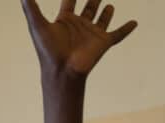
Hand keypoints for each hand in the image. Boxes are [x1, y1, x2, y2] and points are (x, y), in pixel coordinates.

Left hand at [22, 0, 136, 80]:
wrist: (62, 72)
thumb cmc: (48, 51)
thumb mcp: (38, 25)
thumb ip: (30, 8)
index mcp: (65, 20)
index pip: (70, 0)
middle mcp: (80, 25)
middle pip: (88, 6)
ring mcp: (92, 34)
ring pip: (102, 18)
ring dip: (106, 12)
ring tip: (109, 5)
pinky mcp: (103, 43)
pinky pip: (118, 34)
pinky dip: (126, 29)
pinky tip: (134, 23)